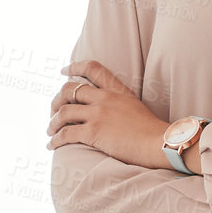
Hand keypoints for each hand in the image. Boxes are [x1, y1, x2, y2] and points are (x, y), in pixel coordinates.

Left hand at [47, 60, 170, 169]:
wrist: (161, 144)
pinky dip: (55, 140)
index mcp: (117, 90)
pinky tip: (52, 145)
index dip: (74, 67)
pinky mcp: (94, 132)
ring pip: (63, 112)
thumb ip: (120, 105)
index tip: (63, 71)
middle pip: (69, 90)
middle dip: (56, 101)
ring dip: (52, 122)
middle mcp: (105, 98)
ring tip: (50, 131)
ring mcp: (98, 114)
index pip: (92, 68)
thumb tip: (107, 114)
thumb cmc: (154, 133)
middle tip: (53, 112)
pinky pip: (65, 134)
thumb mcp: (136, 108)